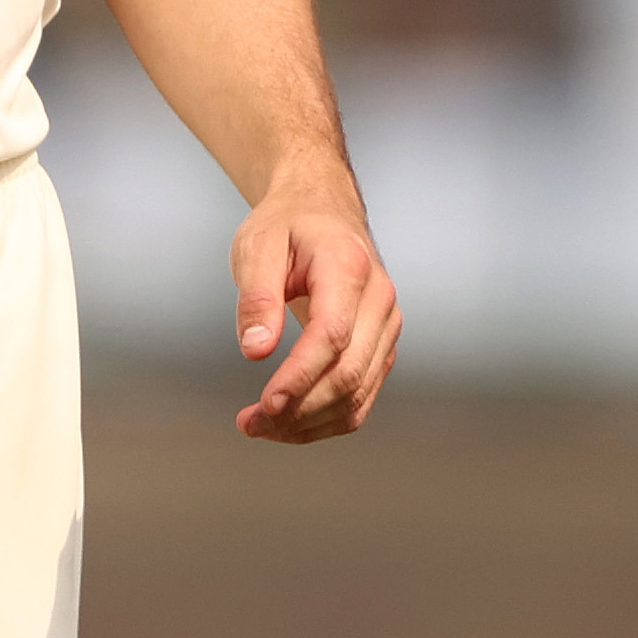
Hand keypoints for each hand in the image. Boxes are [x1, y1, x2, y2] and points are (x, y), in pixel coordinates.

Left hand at [229, 174, 400, 441]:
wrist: (323, 210)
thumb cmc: (289, 225)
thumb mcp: (257, 245)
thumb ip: (257, 297)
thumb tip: (256, 350)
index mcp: (348, 266)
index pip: (332, 334)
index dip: (300, 376)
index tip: (265, 405)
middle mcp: (379, 298)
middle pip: (348, 373)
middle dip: (298, 410)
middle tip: (250, 424)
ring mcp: (386, 325)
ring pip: (357, 395)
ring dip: (309, 423)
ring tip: (260, 427)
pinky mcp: (381, 347)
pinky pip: (361, 397)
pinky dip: (325, 420)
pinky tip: (289, 423)